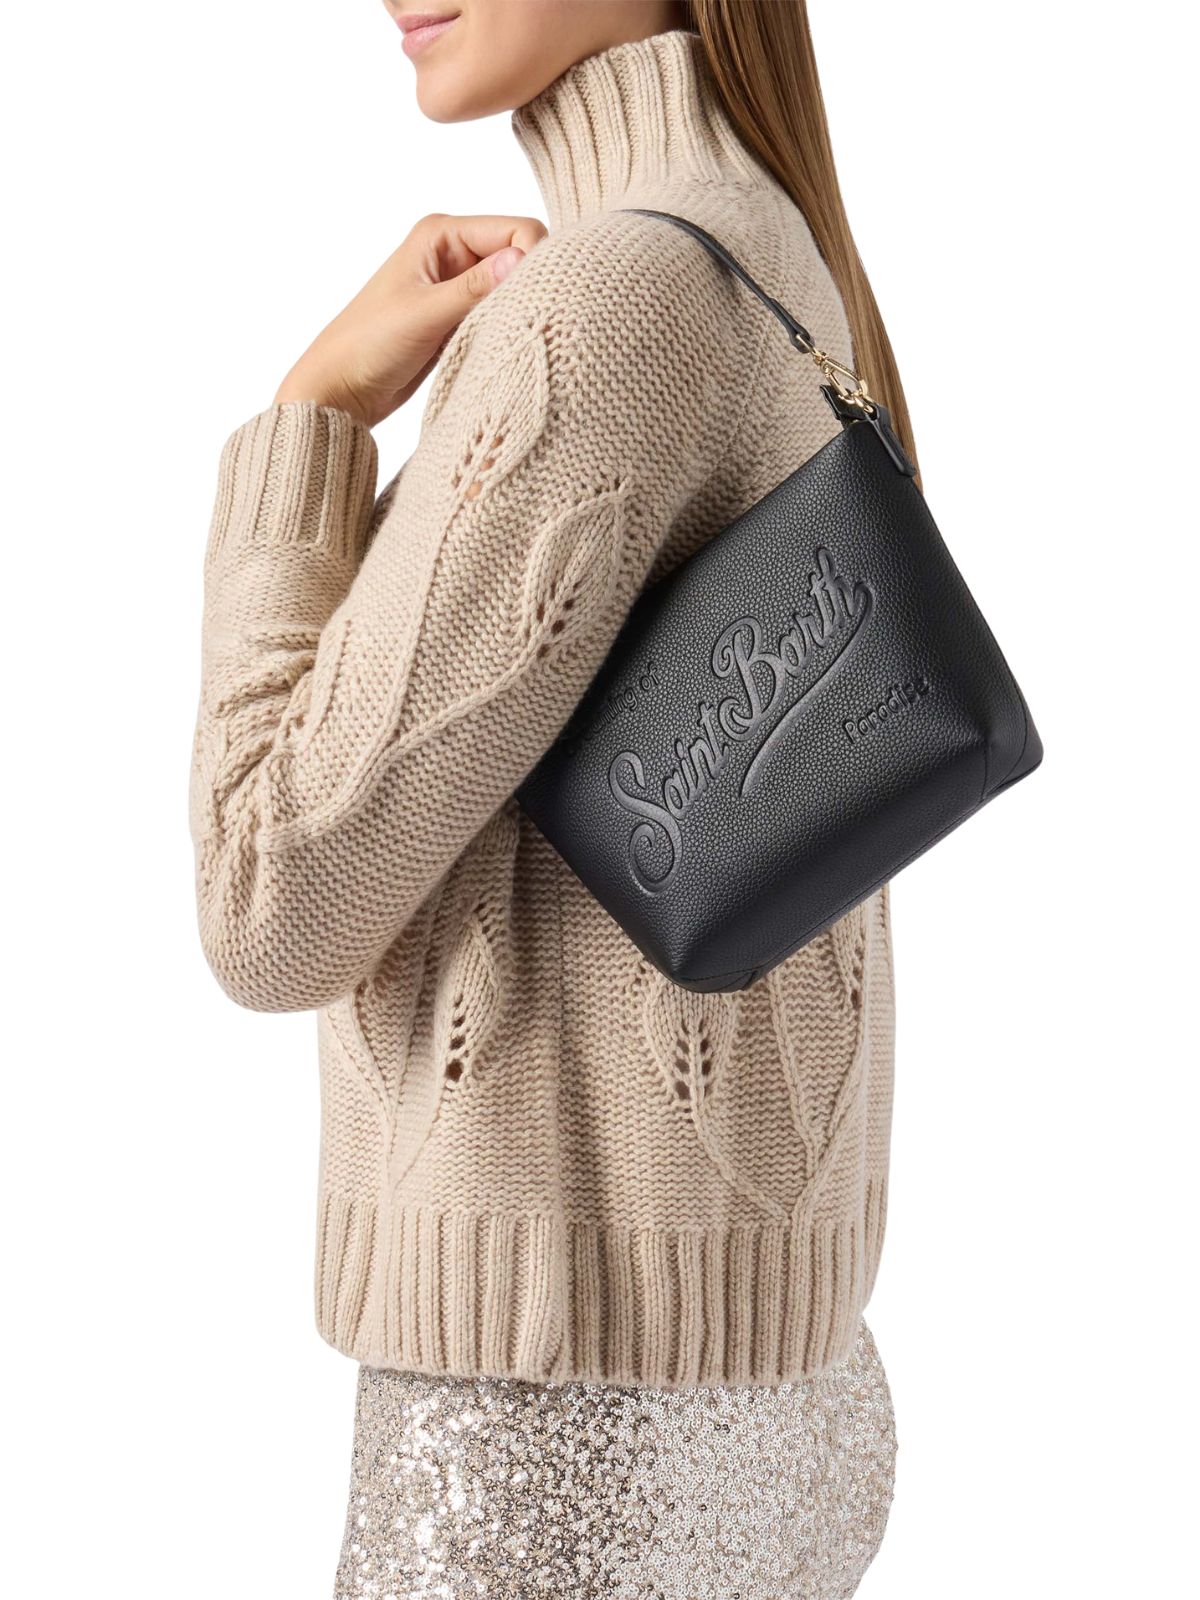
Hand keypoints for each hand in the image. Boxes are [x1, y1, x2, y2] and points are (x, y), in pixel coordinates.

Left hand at [273, 212, 547, 428]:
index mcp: (442, 233)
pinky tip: (502, 344)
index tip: (537, 296)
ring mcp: (457, 285)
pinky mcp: (459, 316)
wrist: (341, 388)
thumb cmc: (369, 344)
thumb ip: (475, 288)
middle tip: (528, 319)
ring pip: (512, 286)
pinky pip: (499, 312)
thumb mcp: (425, 313)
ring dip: (518, 308)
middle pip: (519, 255)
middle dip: (530, 283)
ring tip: (511, 335)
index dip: (535, 257)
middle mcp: (453, 252)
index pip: (515, 229)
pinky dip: (506, 325)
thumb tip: (524, 258)